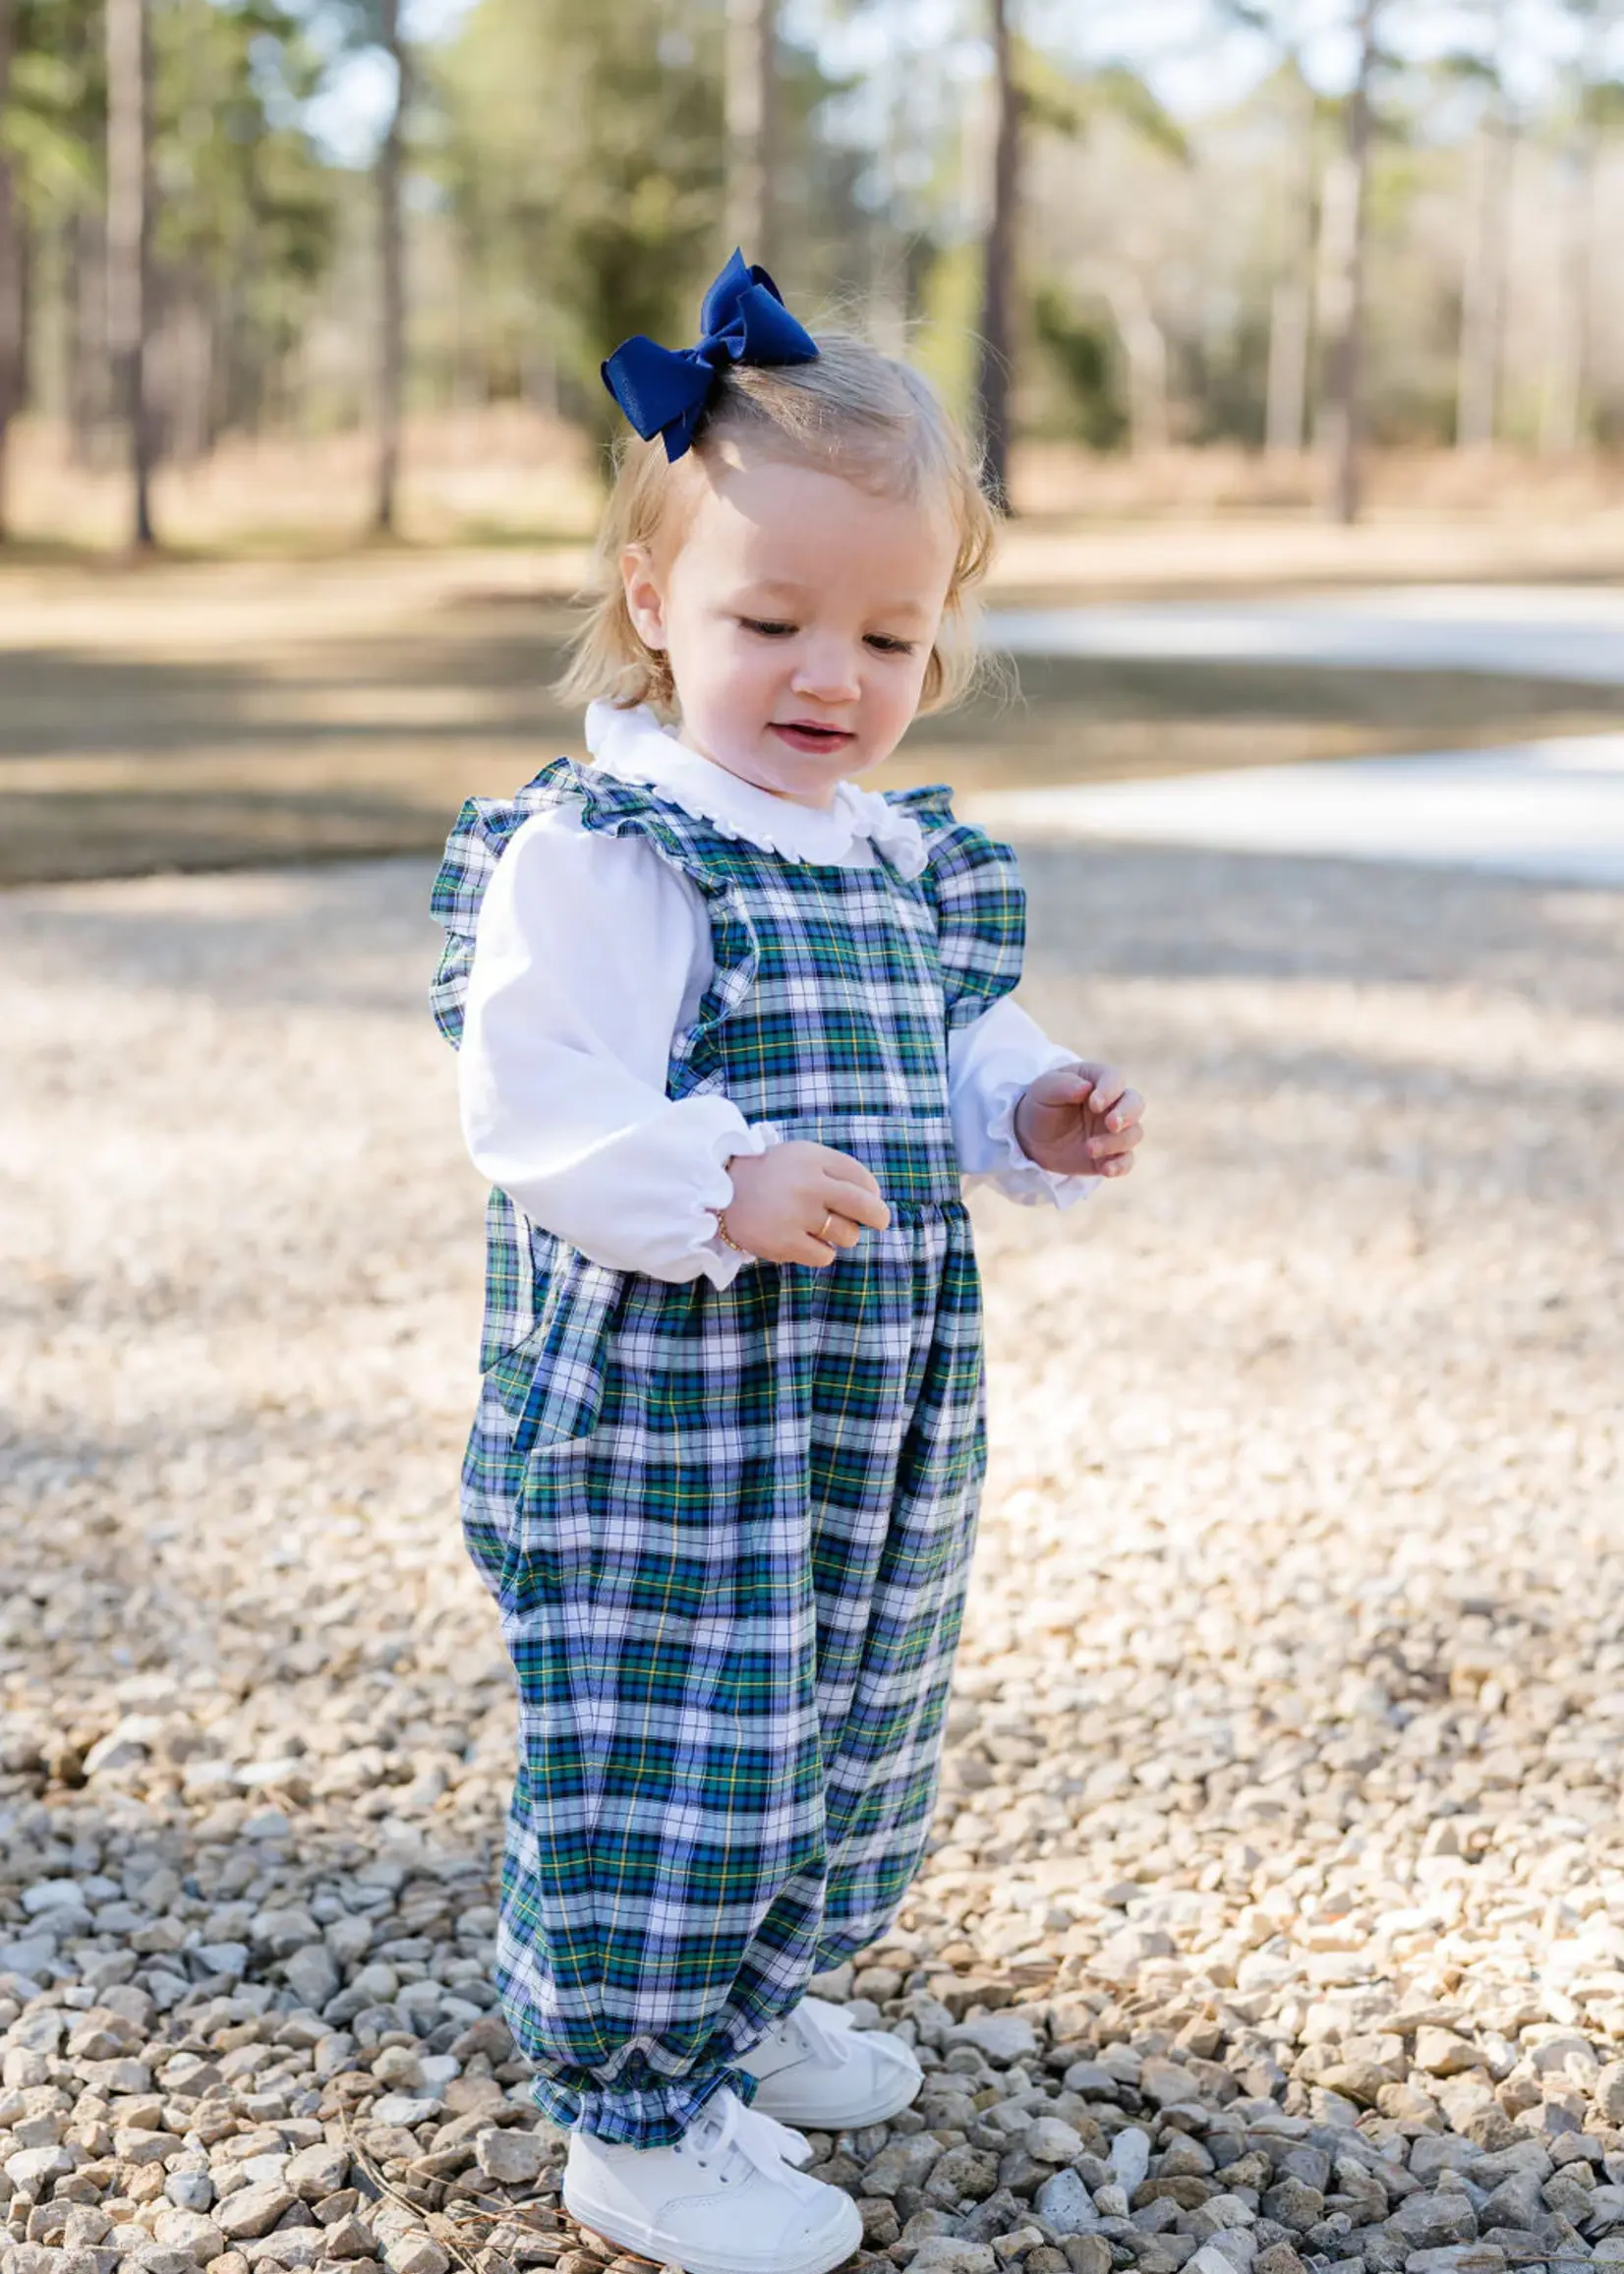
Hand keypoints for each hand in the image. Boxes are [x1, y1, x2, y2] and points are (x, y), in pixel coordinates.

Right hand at [721, 1141, 890, 1266]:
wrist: (720, 1191)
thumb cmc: (770, 1175)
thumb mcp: (801, 1157)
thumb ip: (836, 1171)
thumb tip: (874, 1199)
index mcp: (813, 1158)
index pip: (861, 1178)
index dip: (872, 1193)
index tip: (870, 1200)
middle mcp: (808, 1184)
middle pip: (865, 1207)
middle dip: (878, 1217)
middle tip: (879, 1221)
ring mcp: (797, 1215)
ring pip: (847, 1236)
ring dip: (840, 1236)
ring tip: (819, 1229)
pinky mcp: (784, 1242)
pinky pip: (825, 1256)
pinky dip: (820, 1253)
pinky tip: (803, 1242)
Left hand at [1012, 1062, 1144, 1179]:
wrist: (1032, 1137)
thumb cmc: (1041, 1105)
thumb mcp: (1043, 1090)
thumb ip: (1063, 1085)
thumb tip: (1086, 1088)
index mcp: (1098, 1080)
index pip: (1115, 1079)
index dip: (1110, 1091)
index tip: (1094, 1104)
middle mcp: (1113, 1103)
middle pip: (1136, 1104)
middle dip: (1127, 1114)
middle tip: (1111, 1124)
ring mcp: (1115, 1130)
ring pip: (1134, 1134)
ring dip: (1116, 1142)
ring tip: (1088, 1148)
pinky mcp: (1111, 1154)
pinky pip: (1127, 1160)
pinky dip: (1121, 1165)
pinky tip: (1106, 1170)